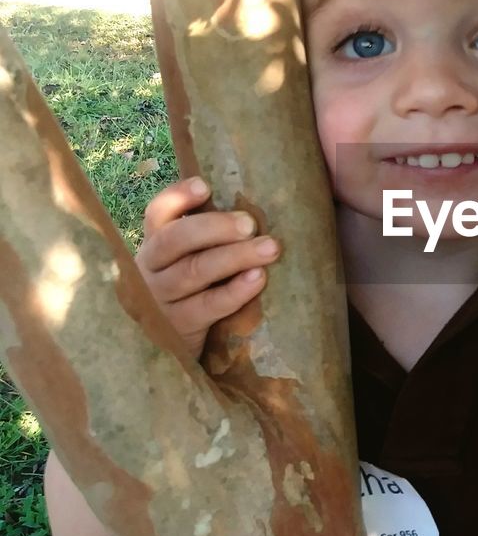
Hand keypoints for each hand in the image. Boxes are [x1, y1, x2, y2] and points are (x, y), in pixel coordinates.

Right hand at [135, 178, 279, 358]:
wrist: (172, 348)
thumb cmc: (194, 292)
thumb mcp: (191, 260)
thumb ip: (209, 237)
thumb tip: (254, 206)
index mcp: (155, 243)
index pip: (157, 213)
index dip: (178, 197)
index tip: (205, 186)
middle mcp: (150, 268)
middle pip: (175, 239)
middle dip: (215, 227)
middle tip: (250, 223)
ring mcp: (160, 299)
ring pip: (195, 271)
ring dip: (235, 257)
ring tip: (269, 248)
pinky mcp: (177, 327)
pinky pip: (208, 305)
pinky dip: (235, 291)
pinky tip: (257, 278)